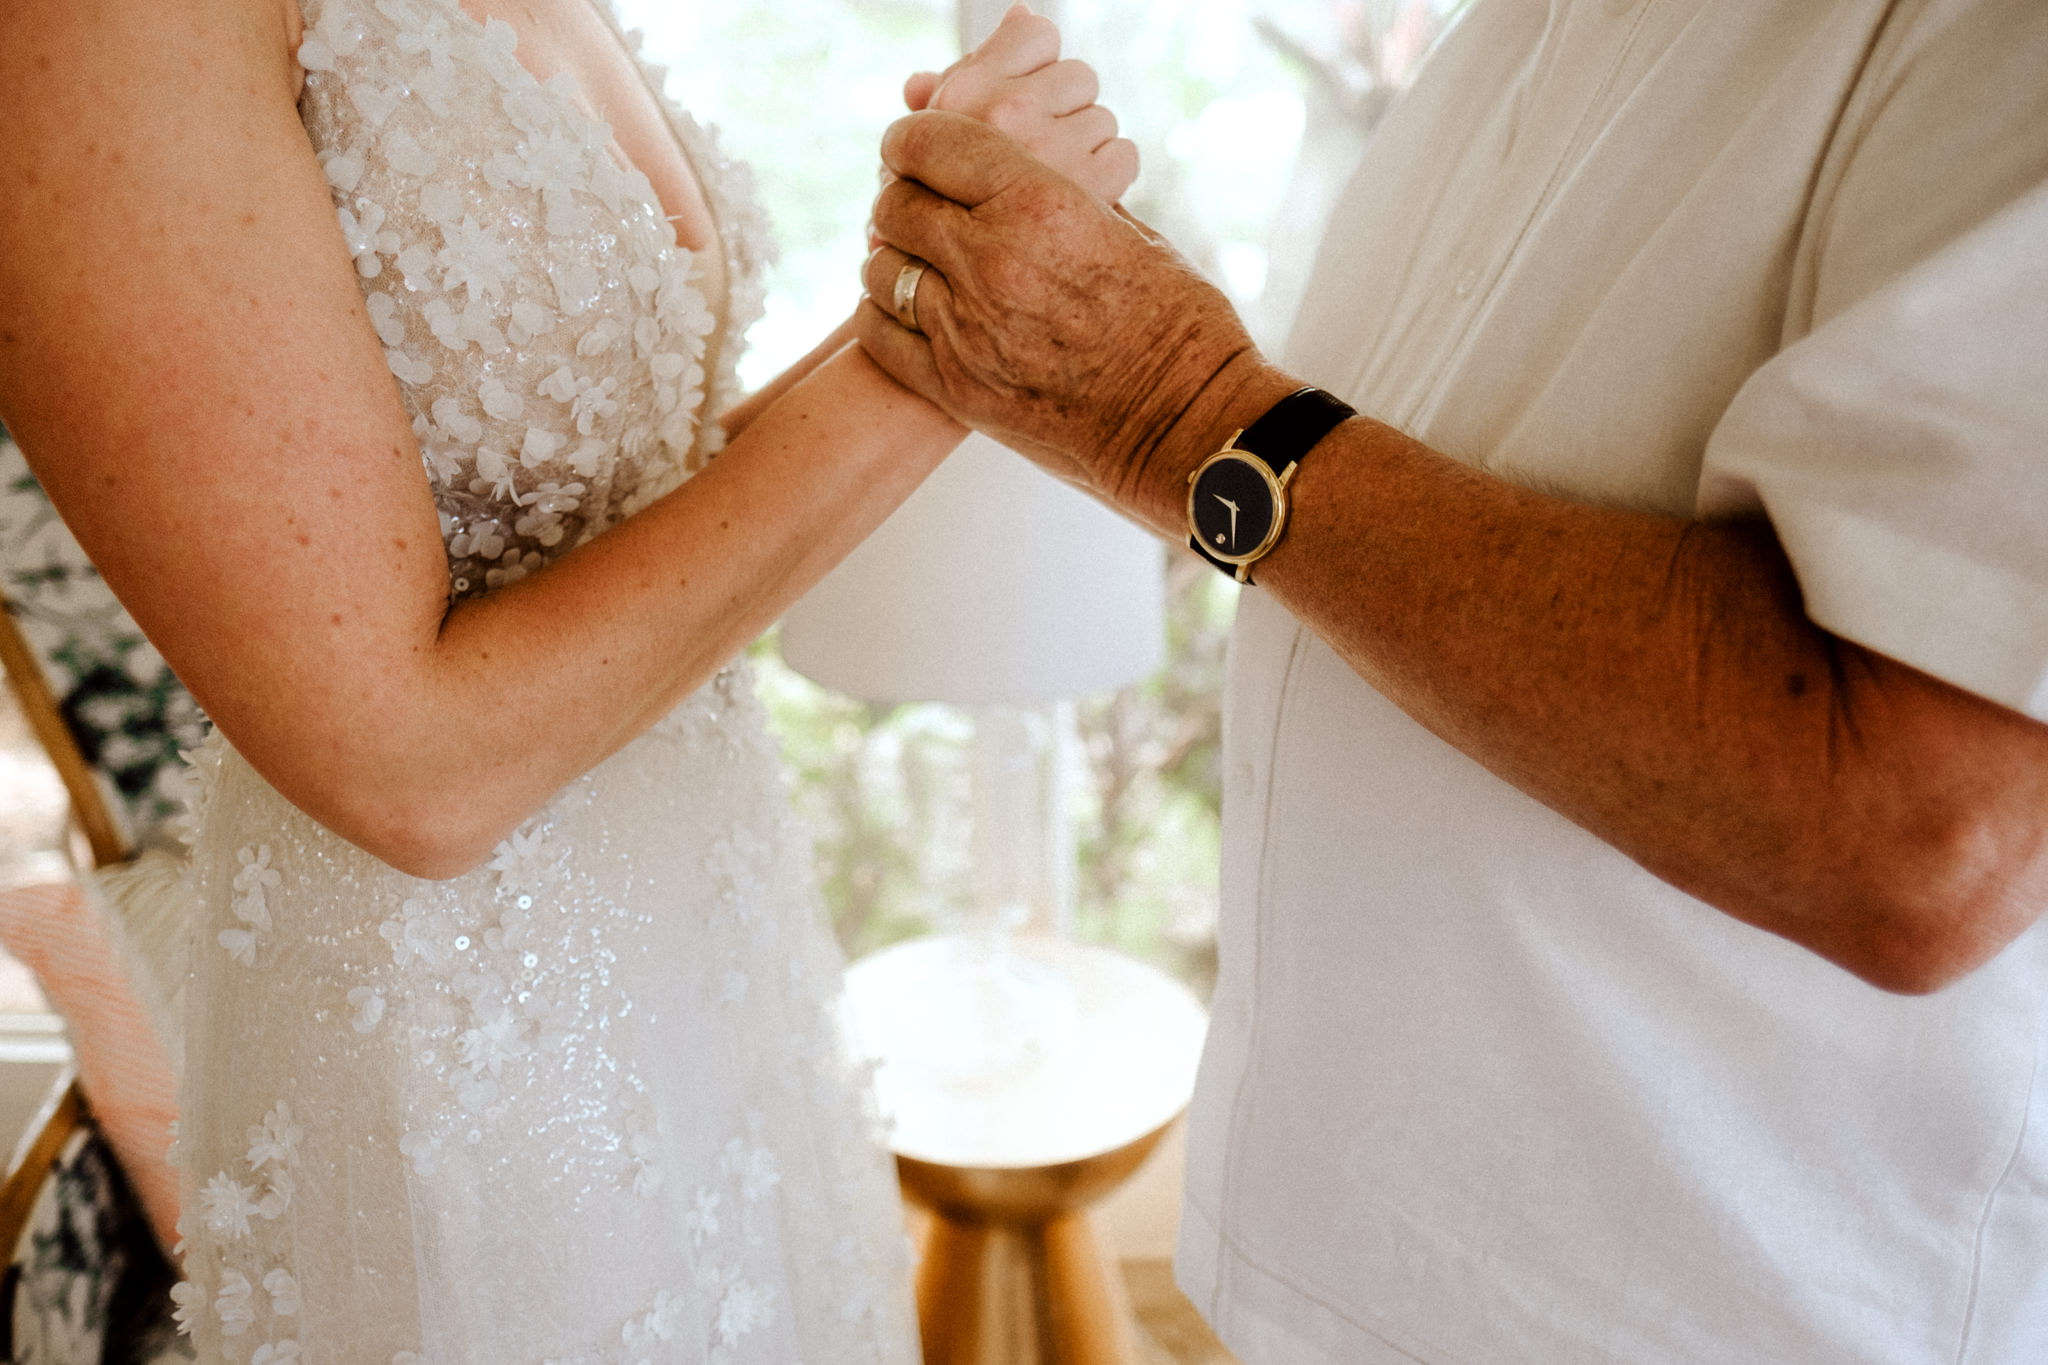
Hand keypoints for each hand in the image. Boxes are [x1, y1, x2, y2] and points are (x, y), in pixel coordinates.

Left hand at [858, 111, 1274, 530]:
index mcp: (1040, 205)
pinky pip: (880, 335)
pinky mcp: (956, 389)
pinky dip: (883, 314)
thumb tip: (1019, 169)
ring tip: (917, 263)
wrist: (1188, 424)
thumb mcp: (1130, 233)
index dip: (912, 139)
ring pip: (880, 270)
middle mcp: (993, 262)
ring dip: (892, 259)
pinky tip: (907, 310)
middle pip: (897, 204)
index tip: (912, 147)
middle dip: (903, 197)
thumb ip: (1063, 197)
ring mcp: (967, 330)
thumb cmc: (1178, 324)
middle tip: (918, 206)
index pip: (932, 144)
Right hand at [900, 5, 1137, 203]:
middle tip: (1040, 152)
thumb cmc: (936, 218)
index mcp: (963, 94)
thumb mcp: (929, 147)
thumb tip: (1005, 23)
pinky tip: (1082, 202)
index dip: (1036, 64)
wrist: (951, 306)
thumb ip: (962, 82)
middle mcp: (1006, 114)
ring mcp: (1049, 153)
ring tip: (1055, 185)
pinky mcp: (1090, 192)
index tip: (1022, 100)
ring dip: (1085, 147)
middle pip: (1079, 76)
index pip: (1037, 33)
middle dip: (1063, 109)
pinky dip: (1109, 177)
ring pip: (1102, 118)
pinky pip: (1123, 155)